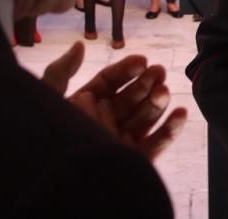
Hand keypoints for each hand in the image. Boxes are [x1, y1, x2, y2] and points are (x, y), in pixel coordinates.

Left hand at [42, 42, 187, 160]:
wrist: (55, 181)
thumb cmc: (46, 138)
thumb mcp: (47, 99)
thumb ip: (60, 72)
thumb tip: (80, 46)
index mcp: (87, 103)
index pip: (111, 81)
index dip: (127, 70)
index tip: (141, 61)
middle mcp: (107, 119)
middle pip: (131, 97)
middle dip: (146, 83)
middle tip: (158, 72)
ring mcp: (122, 139)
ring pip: (145, 116)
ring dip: (158, 102)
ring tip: (164, 91)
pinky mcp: (135, 160)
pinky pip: (156, 144)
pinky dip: (170, 129)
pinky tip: (180, 113)